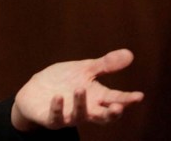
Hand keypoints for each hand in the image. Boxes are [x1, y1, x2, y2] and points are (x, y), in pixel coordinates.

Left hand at [10, 49, 143, 130]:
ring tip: (79, 89)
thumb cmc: (63, 81)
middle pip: (103, 116)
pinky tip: (58, 97)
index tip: (138, 95)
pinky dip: (58, 108)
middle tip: (118, 107)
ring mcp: (68, 115)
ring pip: (79, 116)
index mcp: (95, 97)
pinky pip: (55, 117)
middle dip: (111, 114)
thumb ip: (105, 65)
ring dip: (80, 104)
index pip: (115, 99)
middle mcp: (85, 109)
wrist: (35, 91)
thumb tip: (129, 54)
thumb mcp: (83, 69)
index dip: (127, 99)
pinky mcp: (50, 118)